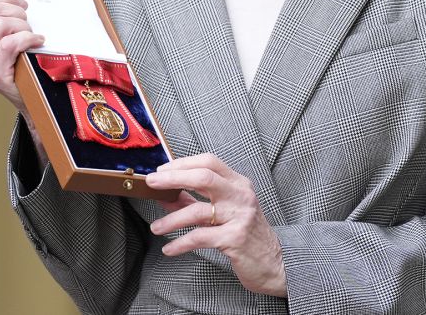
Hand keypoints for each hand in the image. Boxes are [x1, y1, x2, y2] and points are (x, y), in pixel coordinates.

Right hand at [0, 0, 45, 112]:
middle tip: (29, 24)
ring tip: (32, 36)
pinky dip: (28, 38)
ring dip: (23, 26)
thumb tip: (22, 0)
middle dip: (17, 11)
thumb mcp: (14, 38)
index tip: (22, 5)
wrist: (34, 100)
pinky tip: (37, 42)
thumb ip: (10, 20)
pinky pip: (9, 44)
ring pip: (0, 25)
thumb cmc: (28, 65)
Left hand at [146, 154, 285, 297]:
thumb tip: (165, 194)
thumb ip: (194, 202)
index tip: (162, 171)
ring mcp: (239, 216)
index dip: (183, 163)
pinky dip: (181, 243)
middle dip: (173, 178)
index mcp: (239, 184)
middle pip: (204, 177)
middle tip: (152, 183)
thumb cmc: (246, 235)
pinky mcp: (235, 239)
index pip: (209, 162)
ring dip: (172, 219)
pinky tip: (170, 248)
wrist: (274, 263)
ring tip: (156, 227)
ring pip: (198, 210)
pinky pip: (200, 237)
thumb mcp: (222, 213)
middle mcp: (241, 196)